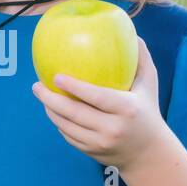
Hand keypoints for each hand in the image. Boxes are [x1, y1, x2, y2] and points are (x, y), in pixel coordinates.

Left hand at [31, 37, 168, 171]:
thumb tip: (131, 32)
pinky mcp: (92, 152)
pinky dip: (59, 123)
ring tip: (41, 95)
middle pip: (74, 114)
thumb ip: (141, 58)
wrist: (149, 153)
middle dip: (50, 99)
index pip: (96, 97)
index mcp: (127, 109)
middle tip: (36, 86)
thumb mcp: (150, 84)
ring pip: (67, 126)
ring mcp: (100, 143)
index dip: (74, 87)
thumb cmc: (148, 110)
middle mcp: (112, 128)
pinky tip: (54, 111)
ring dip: (50, 111)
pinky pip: (68, 136)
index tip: (56, 76)